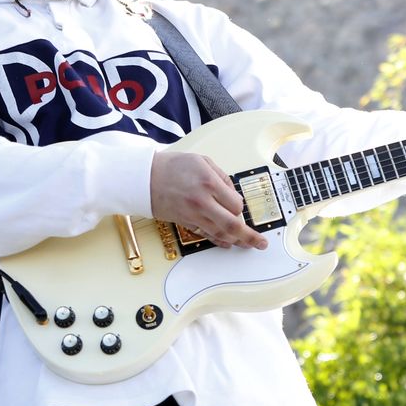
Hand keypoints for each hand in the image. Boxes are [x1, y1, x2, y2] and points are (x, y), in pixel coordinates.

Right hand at [150, 152, 266, 249]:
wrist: (144, 178)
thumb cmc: (172, 167)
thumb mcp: (202, 161)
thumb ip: (222, 177)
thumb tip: (233, 194)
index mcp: (209, 183)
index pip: (236, 204)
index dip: (240, 206)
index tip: (237, 204)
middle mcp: (202, 202)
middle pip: (232, 225)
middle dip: (249, 236)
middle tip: (260, 243)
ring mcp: (193, 215)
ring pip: (220, 233)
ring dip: (236, 241)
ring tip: (248, 245)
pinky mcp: (185, 222)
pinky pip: (206, 235)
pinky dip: (218, 240)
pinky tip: (227, 243)